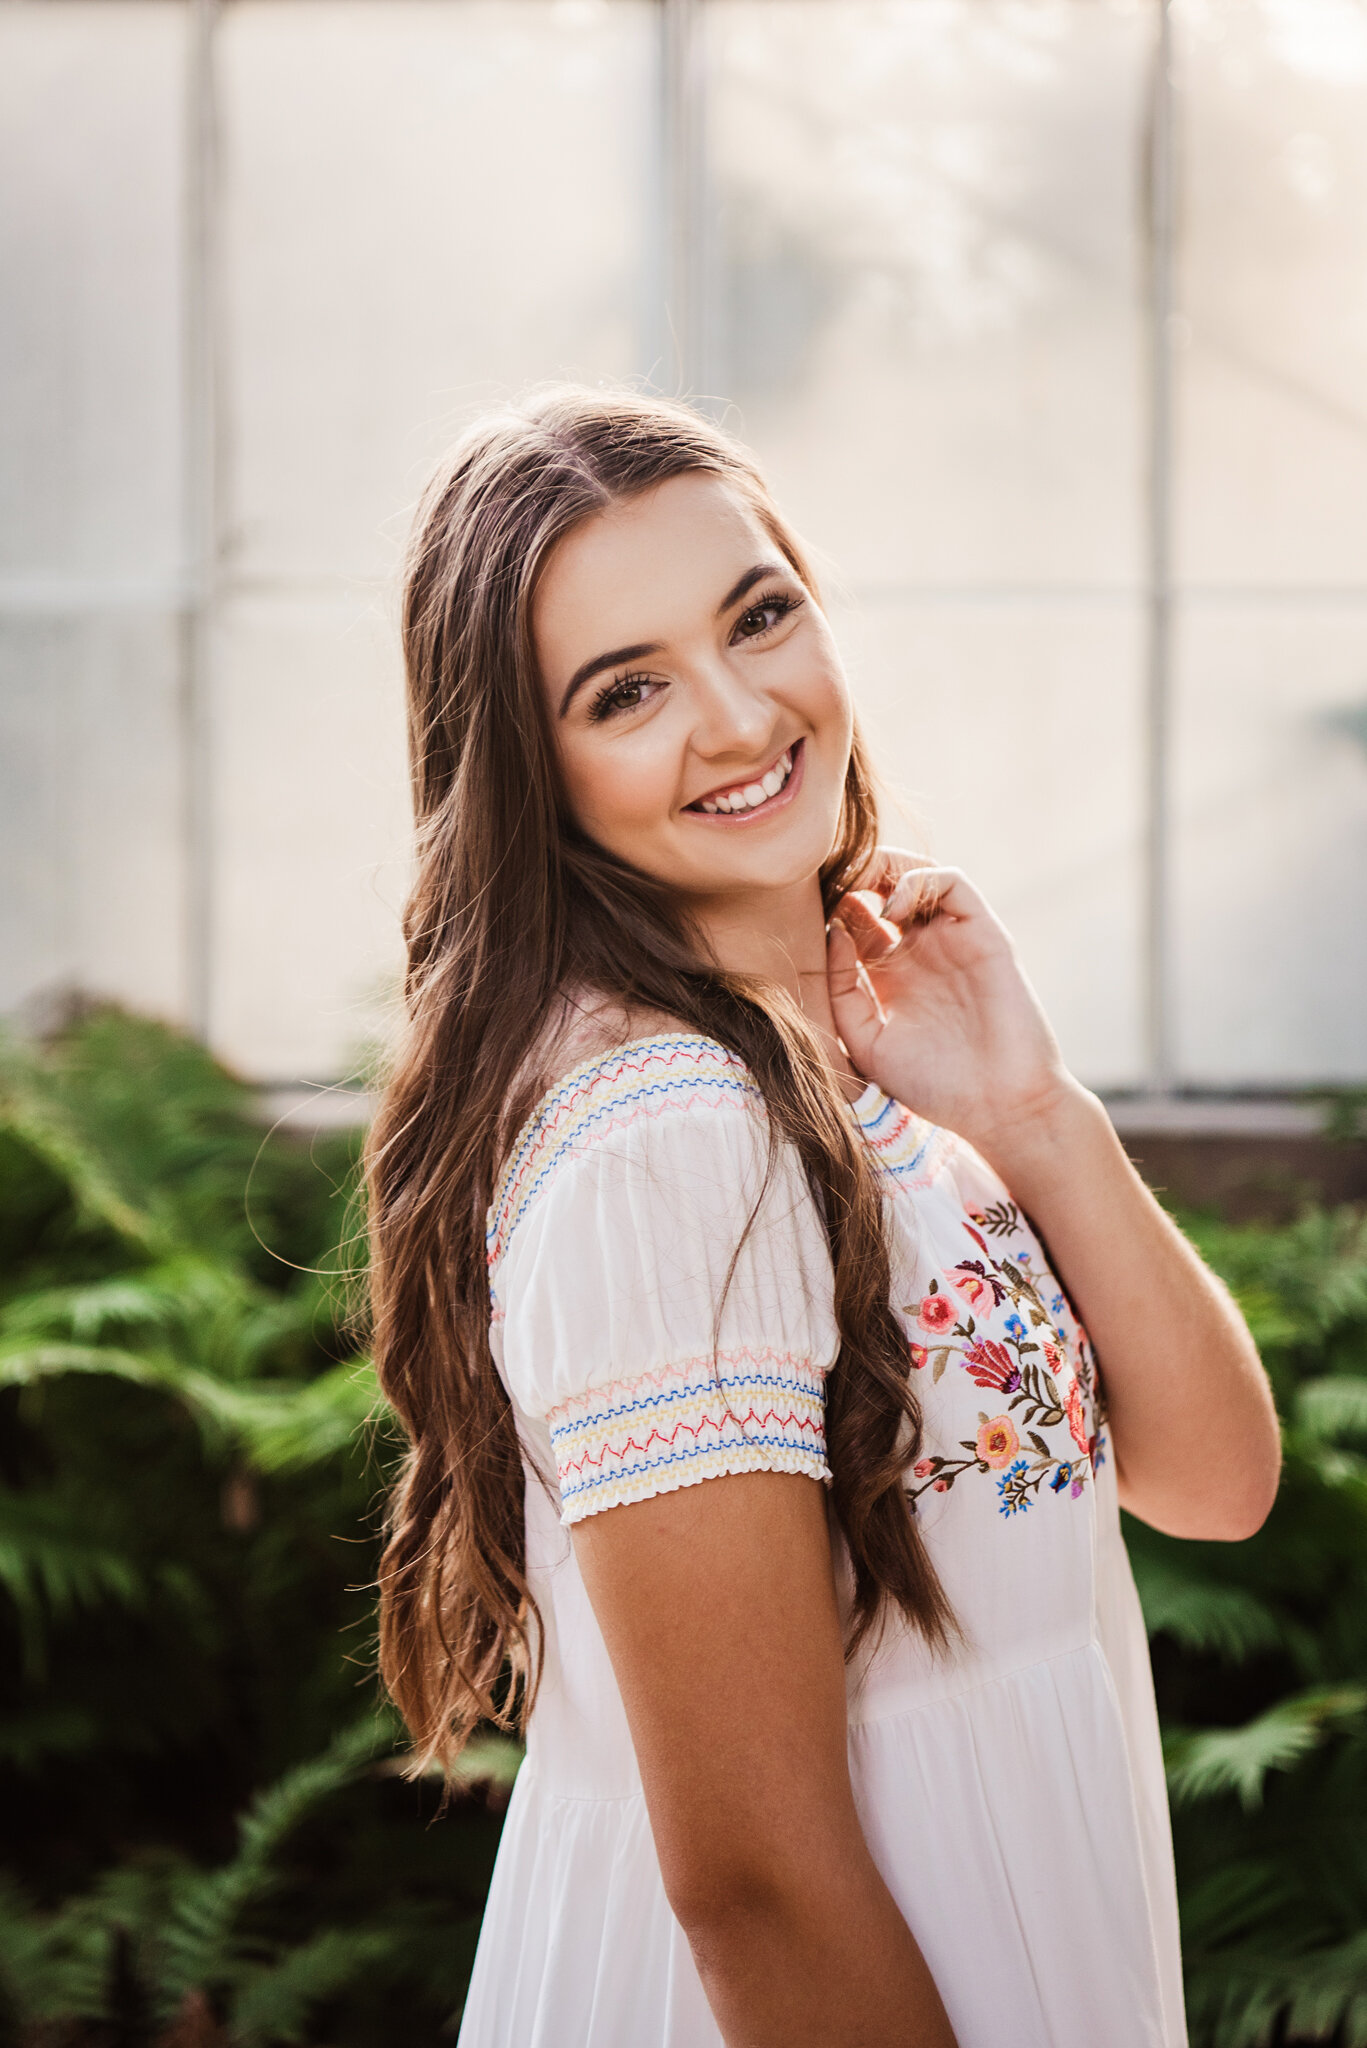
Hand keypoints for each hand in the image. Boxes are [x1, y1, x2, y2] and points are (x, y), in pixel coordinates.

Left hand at [826, 849, 1081, 1170]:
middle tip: (824, 877)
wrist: (997, 1106)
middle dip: (852, 874)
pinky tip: (893, 909)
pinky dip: (919, 881)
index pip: (852, 920)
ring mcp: (951, 939)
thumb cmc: (933, 1085)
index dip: (826, 906)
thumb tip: (832, 930)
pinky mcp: (983, 933)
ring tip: (855, 881)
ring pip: (916, 874)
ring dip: (883, 866)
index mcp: (886, 976)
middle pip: (880, 888)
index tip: (797, 907)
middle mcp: (918, 950)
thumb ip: (841, 990)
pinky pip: (952, 883)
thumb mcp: (866, 1042)